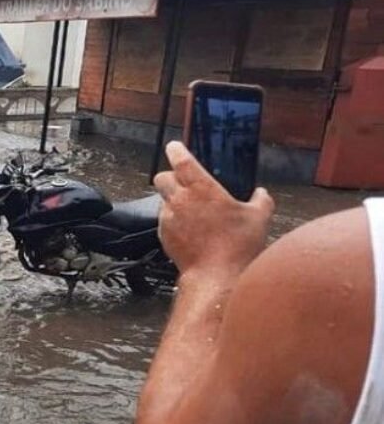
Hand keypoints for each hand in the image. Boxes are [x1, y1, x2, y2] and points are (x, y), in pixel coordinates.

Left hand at [154, 142, 273, 276]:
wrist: (216, 276)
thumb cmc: (237, 246)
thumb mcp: (259, 218)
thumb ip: (261, 200)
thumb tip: (262, 193)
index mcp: (202, 189)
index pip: (181, 160)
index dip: (176, 150)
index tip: (175, 147)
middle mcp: (180, 200)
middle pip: (161, 177)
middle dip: (170, 176)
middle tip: (183, 181)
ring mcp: (168, 218)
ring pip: (162, 199)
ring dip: (172, 200)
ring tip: (192, 210)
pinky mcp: (163, 235)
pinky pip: (163, 220)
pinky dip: (173, 219)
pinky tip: (189, 229)